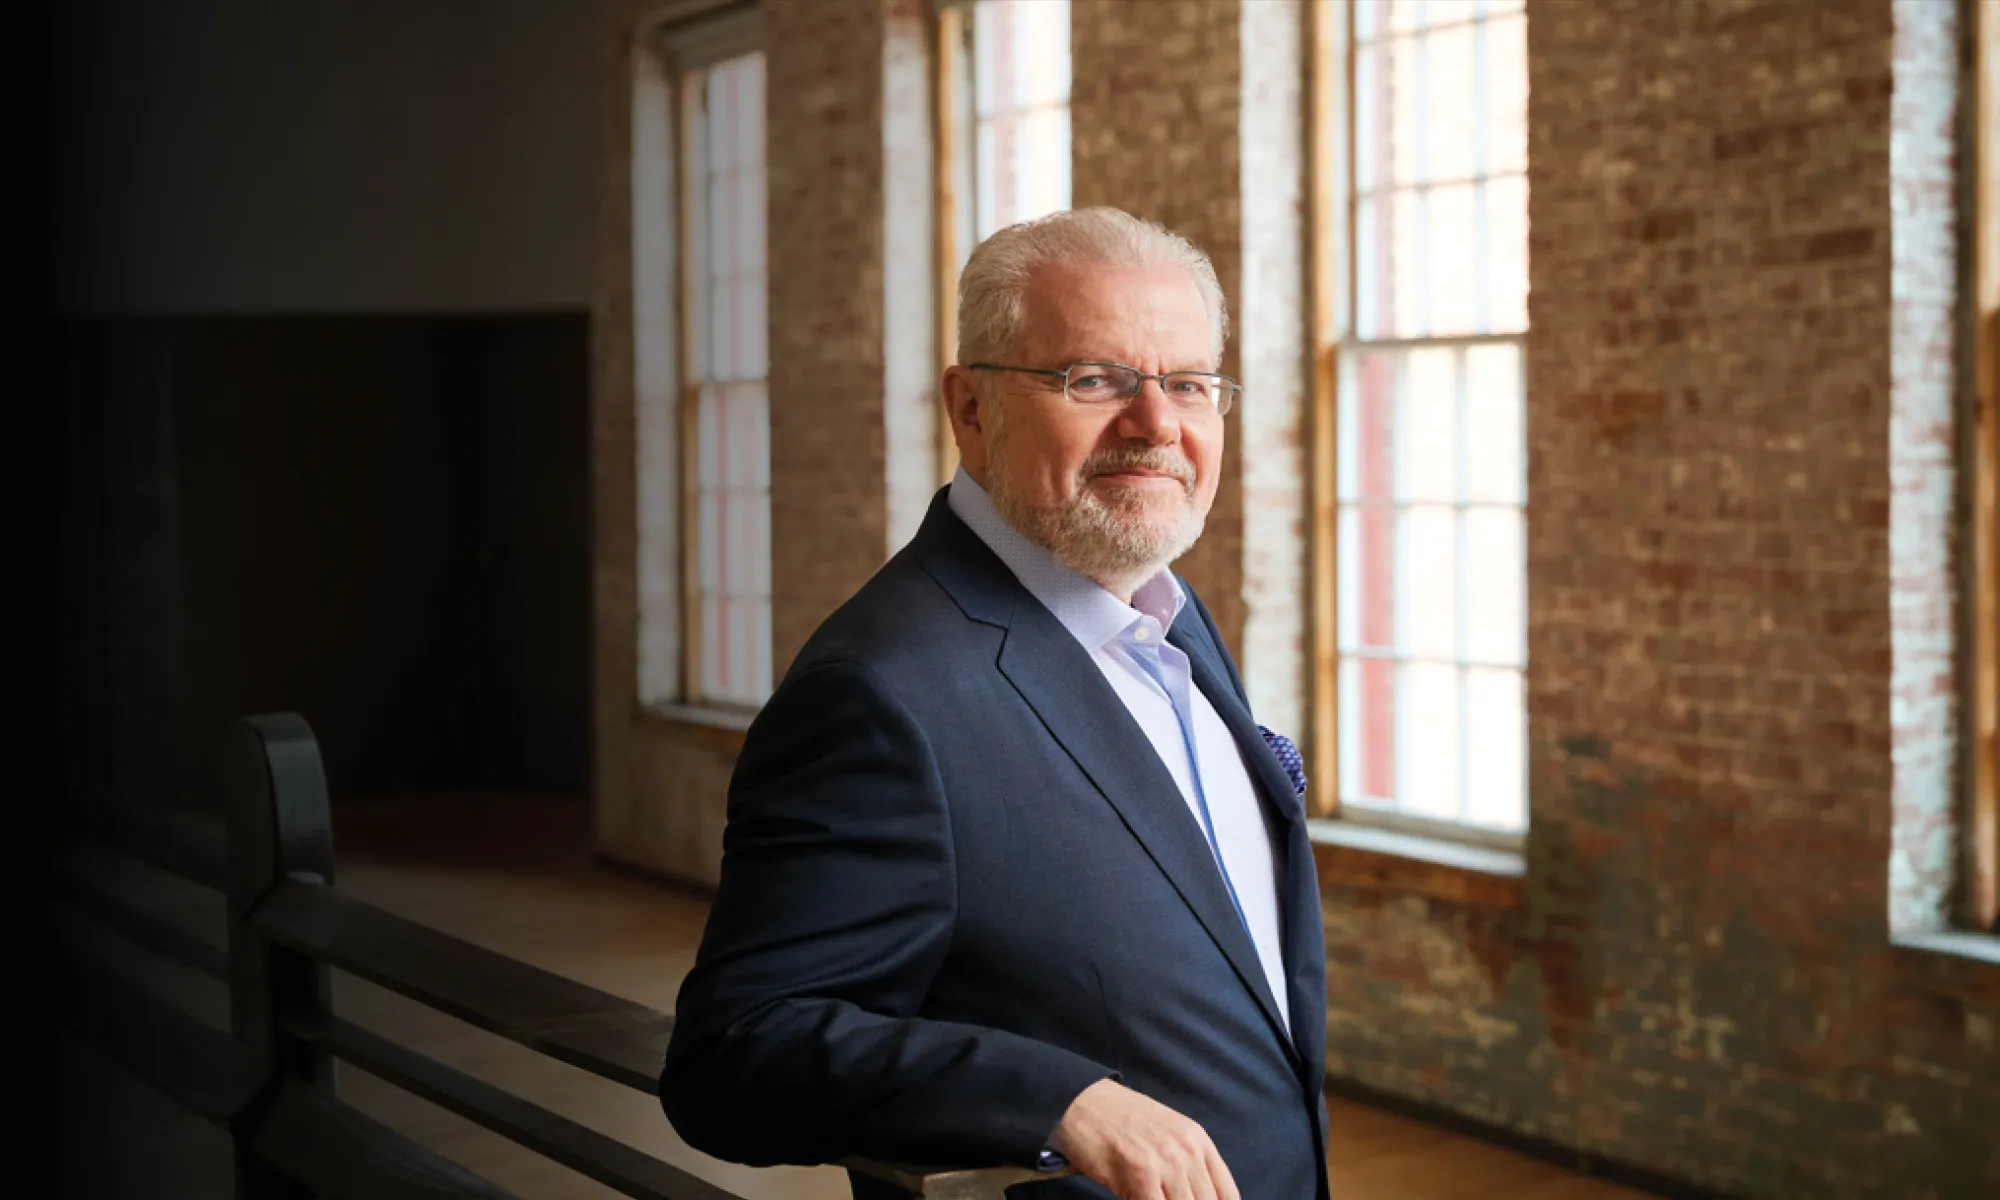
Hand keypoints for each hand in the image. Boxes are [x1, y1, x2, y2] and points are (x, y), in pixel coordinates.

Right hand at [1049, 1079, 1240, 1199]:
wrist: (1083, 1102)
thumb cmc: (1120, 1121)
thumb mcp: (1166, 1134)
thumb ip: (1186, 1166)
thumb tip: (1194, 1197)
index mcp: (1198, 1141)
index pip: (1227, 1195)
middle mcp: (1188, 1150)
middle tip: (1164, 1199)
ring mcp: (1167, 1161)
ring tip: (1144, 1195)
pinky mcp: (1142, 1171)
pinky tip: (1133, 1198)